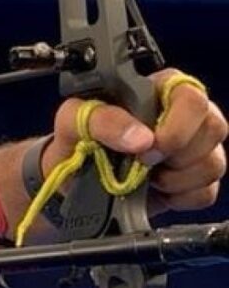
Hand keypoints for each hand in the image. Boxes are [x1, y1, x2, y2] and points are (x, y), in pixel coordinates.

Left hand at [44, 69, 227, 212]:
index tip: (148, 146)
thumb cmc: (76, 140)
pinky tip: (156, 190)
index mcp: (157, 91)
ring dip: (175, 178)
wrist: (73, 180)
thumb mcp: (74, 120)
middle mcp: (183, 116)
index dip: (177, 125)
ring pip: (214, 163)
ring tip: (145, 175)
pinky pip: (206, 192)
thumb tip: (141, 138)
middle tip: (142, 162)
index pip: (192, 96)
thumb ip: (103, 120)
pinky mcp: (195, 180)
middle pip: (213, 128)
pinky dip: (178, 197)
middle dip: (177, 153)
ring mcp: (194, 148)